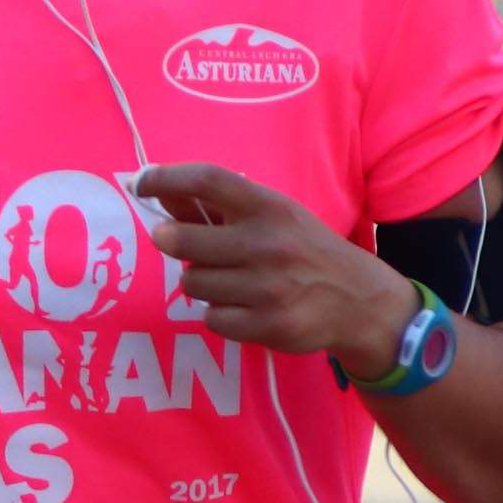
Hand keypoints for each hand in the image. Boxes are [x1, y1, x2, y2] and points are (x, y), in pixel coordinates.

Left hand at [136, 162, 415, 380]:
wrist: (361, 302)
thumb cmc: (304, 251)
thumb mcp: (274, 218)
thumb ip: (217, 208)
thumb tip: (156, 190)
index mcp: (270, 208)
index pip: (207, 180)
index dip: (165, 177)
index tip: (141, 181)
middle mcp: (269, 244)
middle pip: (180, 240)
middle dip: (171, 242)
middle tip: (186, 246)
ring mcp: (269, 287)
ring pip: (191, 282)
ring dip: (201, 281)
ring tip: (231, 280)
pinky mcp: (269, 325)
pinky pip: (212, 317)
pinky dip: (220, 314)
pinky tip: (246, 307)